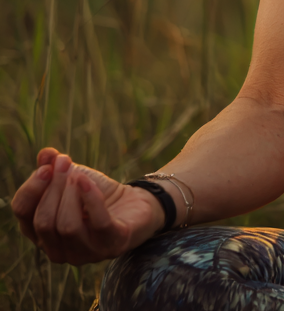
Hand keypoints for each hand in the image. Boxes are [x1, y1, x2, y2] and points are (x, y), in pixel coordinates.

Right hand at [12, 148, 167, 264]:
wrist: (137, 203)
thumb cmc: (99, 194)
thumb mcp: (75, 177)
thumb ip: (56, 168)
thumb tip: (45, 153)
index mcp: (42, 234)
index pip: (23, 214)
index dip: (31, 189)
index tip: (47, 166)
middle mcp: (58, 250)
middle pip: (43, 221)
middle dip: (54, 188)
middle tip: (66, 163)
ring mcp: (85, 253)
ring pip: (66, 226)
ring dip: (71, 194)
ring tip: (80, 175)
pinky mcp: (112, 244)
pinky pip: (97, 223)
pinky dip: (91, 199)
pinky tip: (88, 182)